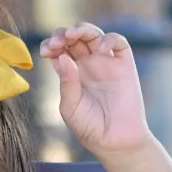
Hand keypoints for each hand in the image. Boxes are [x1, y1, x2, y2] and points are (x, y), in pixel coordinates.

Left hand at [40, 25, 171, 171]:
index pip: (59, 49)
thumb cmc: (90, 128)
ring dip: (82, 29)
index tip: (47, 50)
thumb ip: (67, 83)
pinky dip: (110, 39)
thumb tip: (63, 57)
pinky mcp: (125, 67)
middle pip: (75, 37)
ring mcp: (106, 64)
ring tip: (73, 35)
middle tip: (59, 41)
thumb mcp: (70, 106)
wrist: (115, 142)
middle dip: (64, 33)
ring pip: (94, 34)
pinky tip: (101, 48)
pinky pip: (119, 43)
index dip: (51, 43)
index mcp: (71, 73)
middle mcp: (88, 65)